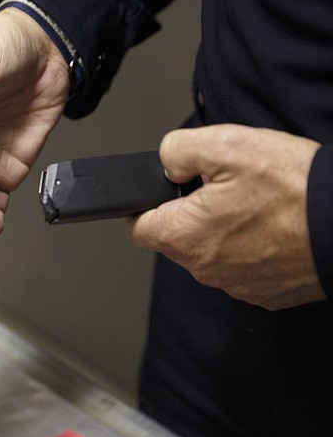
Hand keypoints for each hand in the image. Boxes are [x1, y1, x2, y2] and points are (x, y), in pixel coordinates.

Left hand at [126, 124, 325, 309]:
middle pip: (177, 237)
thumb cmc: (297, 188)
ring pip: (211, 250)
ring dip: (224, 227)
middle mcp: (206, 268)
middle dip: (191, 211)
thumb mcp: (226, 145)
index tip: (164, 191)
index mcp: (186, 236)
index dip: (146, 204)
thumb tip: (166, 162)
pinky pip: (244, 264)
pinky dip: (252, 245)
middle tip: (224, 187)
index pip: (138, 227)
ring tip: (256, 203)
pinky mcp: (267, 291)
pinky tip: (274, 224)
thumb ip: (178, 150)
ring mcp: (237, 284)